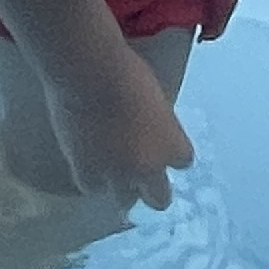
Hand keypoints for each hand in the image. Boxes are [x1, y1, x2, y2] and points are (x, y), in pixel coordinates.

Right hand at [5, 47, 194, 209]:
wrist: (89, 71)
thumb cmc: (124, 68)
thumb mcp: (154, 96)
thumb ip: (156, 121)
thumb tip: (147, 125)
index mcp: (174, 146)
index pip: (183, 161)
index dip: (170, 153)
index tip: (161, 143)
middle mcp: (149, 167)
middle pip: (159, 198)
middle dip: (152, 190)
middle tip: (140, 178)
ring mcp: (116, 173)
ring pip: (123, 200)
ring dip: (119, 189)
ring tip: (110, 174)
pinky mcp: (85, 170)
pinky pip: (91, 186)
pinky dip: (90, 176)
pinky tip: (86, 162)